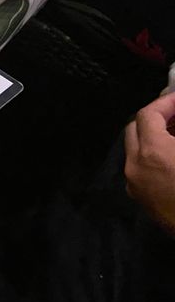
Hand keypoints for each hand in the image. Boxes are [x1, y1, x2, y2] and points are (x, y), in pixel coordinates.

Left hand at [124, 92, 174, 234]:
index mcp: (152, 152)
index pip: (148, 114)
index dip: (167, 102)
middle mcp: (136, 167)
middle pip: (135, 129)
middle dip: (156, 117)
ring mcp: (136, 185)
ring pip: (136, 150)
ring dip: (155, 136)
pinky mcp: (143, 200)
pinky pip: (141, 168)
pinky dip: (154, 155)